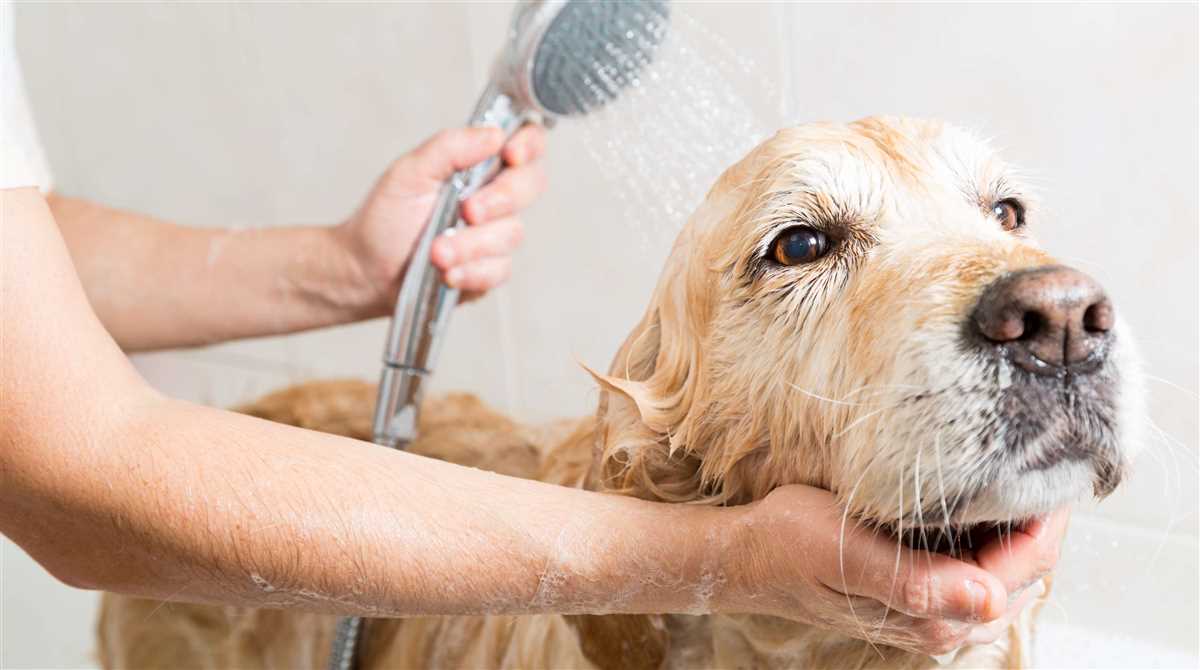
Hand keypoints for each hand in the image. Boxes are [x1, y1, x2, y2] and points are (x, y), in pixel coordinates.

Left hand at [337, 125, 546, 312]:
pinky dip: (471, 271)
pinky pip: (499, 270)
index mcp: (479, 164)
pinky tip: (447, 272)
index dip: (529, 145)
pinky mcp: (490, 270)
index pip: (526, 143)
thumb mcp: (410, 172)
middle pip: (531, 185)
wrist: (367, 269)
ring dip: (472, 244)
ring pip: (512, 233)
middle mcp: (495, 196)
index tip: (511, 155)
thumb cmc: (387, 217)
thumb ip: (451, 147)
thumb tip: (494, 134)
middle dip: (501, 199)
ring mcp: (495, 234)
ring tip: (436, 252)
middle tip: (468, 210)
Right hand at [716, 486, 1066, 655]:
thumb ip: (918, 581)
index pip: (1024, 566)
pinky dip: (992, 538)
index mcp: (932, 613)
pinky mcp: (918, 595)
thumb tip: (990, 599)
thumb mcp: (847, 551)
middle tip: (1047, 462)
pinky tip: (982, 504)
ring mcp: (931, 611)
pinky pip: (979, 570)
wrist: (748, 556)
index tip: (1060, 467)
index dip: (1048, 518)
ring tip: (1023, 477)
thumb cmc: (790, 543)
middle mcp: (940, 621)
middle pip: (1025, 573)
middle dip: (1040, 523)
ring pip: (1006, 573)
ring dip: (1019, 531)